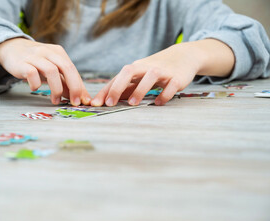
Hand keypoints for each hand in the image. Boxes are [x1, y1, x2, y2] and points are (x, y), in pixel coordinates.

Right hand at [0, 38, 90, 105]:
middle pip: (66, 68)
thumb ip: (65, 81)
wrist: (10, 48)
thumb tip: (79, 98)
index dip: (79, 86)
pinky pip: (32, 74)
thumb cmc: (35, 61)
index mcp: (58, 52)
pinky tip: (35, 88)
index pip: (73, 70)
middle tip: (74, 102)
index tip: (82, 101)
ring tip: (56, 100)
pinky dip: (36, 84)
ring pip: (51, 71)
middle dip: (74, 87)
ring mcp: (35, 56)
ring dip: (56, 89)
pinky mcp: (22, 63)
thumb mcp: (52, 68)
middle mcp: (48, 52)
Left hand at [91, 39, 234, 106]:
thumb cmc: (156, 69)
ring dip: (140, 90)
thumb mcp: (139, 77)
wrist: (184, 56)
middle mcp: (145, 68)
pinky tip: (158, 103)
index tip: (95, 103)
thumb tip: (107, 101)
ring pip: (149, 77)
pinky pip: (170, 86)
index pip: (116, 79)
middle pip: (128, 72)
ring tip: (132, 103)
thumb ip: (126, 88)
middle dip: (117, 87)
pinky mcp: (176, 78)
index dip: (106, 91)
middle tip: (110, 103)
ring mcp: (162, 72)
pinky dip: (164, 95)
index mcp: (134, 69)